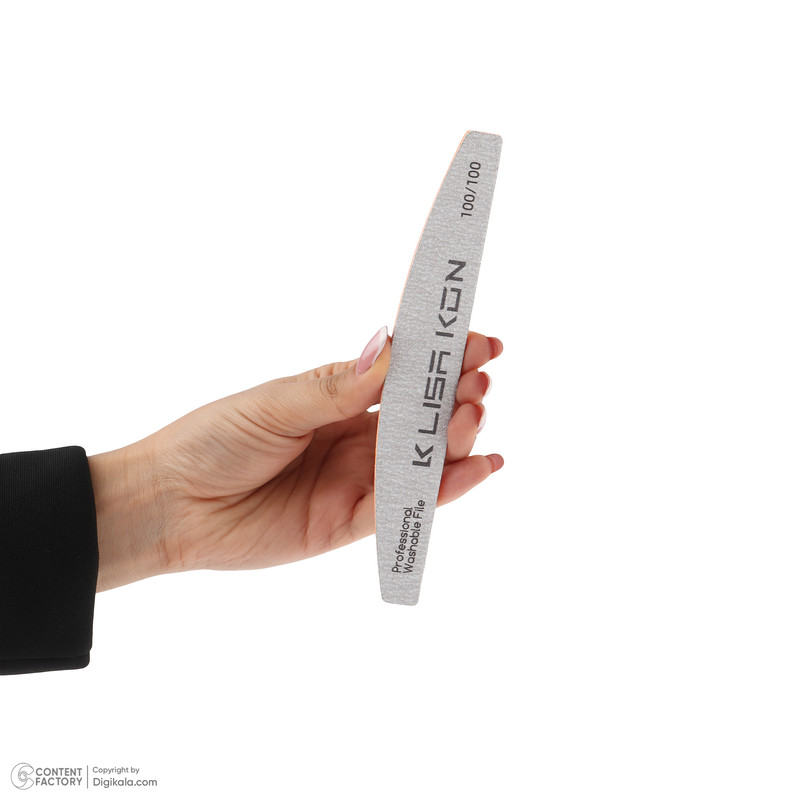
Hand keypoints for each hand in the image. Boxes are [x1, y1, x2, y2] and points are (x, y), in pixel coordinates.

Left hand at [89, 328, 502, 590]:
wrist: (171, 504)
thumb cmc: (213, 439)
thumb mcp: (278, 402)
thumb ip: (339, 385)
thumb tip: (392, 345)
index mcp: (339, 398)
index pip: (405, 375)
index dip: (445, 359)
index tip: (481, 343)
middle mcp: (356, 437)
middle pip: (423, 417)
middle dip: (456, 397)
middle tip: (478, 383)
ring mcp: (357, 479)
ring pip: (423, 459)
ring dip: (456, 438)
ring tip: (473, 415)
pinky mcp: (351, 521)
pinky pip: (405, 505)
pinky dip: (445, 489)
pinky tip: (480, 468)